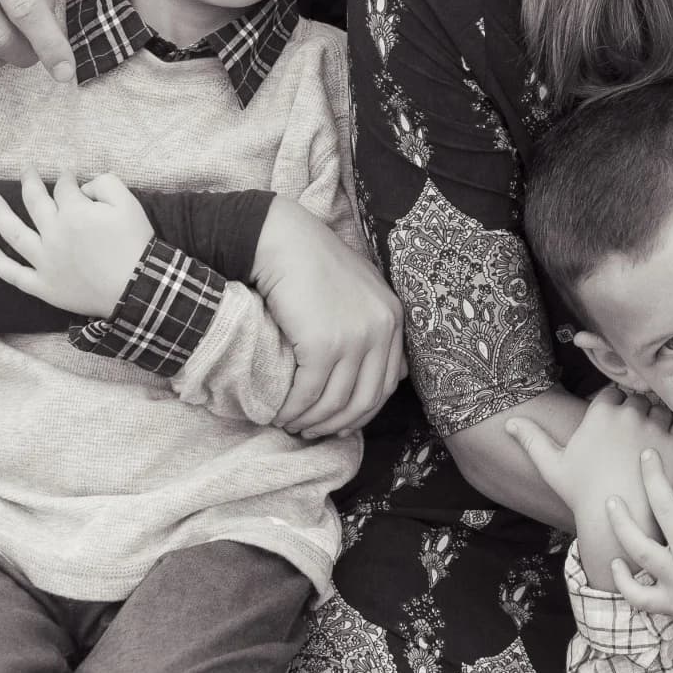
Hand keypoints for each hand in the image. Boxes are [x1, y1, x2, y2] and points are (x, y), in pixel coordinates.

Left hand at [0, 166, 151, 315]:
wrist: (136, 287)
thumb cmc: (134, 243)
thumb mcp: (129, 203)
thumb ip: (105, 183)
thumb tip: (83, 187)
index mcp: (74, 212)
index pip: (64, 187)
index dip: (67, 178)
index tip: (70, 176)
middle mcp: (53, 233)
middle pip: (34, 201)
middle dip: (30, 182)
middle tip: (27, 170)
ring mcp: (44, 260)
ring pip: (15, 233)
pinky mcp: (43, 285)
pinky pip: (14, 274)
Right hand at [255, 199, 406, 437]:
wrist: (284, 240)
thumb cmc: (315, 264)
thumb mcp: (361, 292)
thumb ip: (376, 328)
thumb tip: (392, 375)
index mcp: (394, 317)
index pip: (388, 383)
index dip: (363, 412)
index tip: (340, 424)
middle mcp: (381, 329)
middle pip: (366, 399)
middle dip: (338, 424)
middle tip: (312, 432)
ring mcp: (355, 337)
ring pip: (335, 401)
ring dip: (311, 421)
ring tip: (291, 424)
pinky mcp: (323, 343)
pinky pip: (308, 392)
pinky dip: (292, 410)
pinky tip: (278, 412)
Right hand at [509, 386, 672, 540]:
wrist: (615, 525)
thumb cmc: (582, 494)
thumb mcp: (552, 466)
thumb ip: (532, 439)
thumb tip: (509, 422)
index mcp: (601, 413)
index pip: (613, 393)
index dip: (614, 408)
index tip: (613, 427)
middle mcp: (628, 414)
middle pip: (639, 399)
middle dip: (637, 413)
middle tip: (633, 438)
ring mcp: (654, 427)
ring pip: (662, 409)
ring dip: (660, 420)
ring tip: (653, 443)